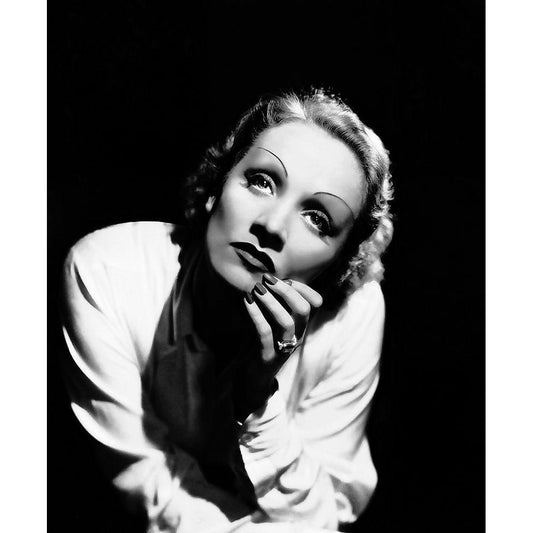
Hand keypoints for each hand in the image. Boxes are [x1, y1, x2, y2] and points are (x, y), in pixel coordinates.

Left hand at [233, 274, 321, 419]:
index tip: (286, 278)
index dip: (303, 288)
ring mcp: (284, 347)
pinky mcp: (268, 356)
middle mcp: (297, 336)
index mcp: (301, 326)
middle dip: (287, 291)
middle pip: (304, 310)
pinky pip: (265, 332)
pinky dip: (256, 314)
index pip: (314, 303)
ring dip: (271, 302)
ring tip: (257, 289)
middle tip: (268, 280)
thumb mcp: (273, 321)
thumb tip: (271, 277)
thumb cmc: (263, 342)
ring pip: (286, 321)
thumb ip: (277, 303)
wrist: (252, 376)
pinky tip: (247, 301)